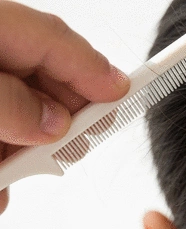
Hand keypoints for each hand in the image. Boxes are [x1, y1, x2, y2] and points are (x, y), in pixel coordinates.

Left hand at [0, 1, 130, 213]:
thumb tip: (53, 124)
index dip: (96, 70)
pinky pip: (3, 136)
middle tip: (68, 149)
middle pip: (47, 83)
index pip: (57, 42)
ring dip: (28, 154)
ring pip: (25, 117)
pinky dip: (7, 163)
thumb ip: (10, 104)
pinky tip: (1, 181)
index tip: (125, 93)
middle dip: (63, 123)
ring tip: (14, 177)